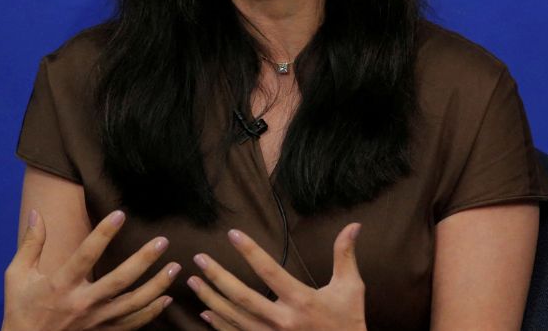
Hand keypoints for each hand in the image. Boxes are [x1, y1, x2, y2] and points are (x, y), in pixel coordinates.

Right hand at [2, 209, 179, 330]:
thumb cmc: (21, 309)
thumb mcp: (17, 275)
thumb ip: (30, 244)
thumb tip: (36, 213)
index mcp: (60, 285)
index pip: (86, 254)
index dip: (103, 234)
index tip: (120, 214)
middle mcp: (82, 304)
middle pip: (119, 280)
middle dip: (144, 260)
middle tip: (163, 241)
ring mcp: (95, 321)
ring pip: (132, 304)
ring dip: (156, 286)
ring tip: (175, 267)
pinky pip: (132, 325)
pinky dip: (151, 313)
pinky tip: (165, 298)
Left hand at [187, 223, 365, 330]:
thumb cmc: (347, 322)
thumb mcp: (350, 288)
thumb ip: (345, 256)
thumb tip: (353, 226)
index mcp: (301, 301)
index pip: (269, 271)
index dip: (250, 251)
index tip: (233, 234)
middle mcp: (282, 321)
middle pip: (241, 297)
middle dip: (217, 276)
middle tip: (199, 259)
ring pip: (233, 317)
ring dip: (210, 298)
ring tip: (193, 281)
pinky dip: (219, 324)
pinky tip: (205, 312)